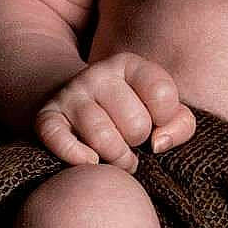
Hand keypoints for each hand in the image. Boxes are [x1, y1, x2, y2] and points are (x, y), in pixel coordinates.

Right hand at [33, 52, 196, 170]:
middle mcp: (98, 74)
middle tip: (131, 144)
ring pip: (102, 137)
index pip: (162, 95)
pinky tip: (91, 162)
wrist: (74, 104)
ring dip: (116, 159)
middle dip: (138, 143)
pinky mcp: (46, 117)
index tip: (156, 123)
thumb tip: (158, 144)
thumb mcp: (161, 110)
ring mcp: (70, 94)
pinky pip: (60, 141)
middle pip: (135, 124)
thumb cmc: (129, 113)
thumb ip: (181, 124)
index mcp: (130, 65)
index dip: (166, 119)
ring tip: (117, 159)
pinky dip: (78, 158)